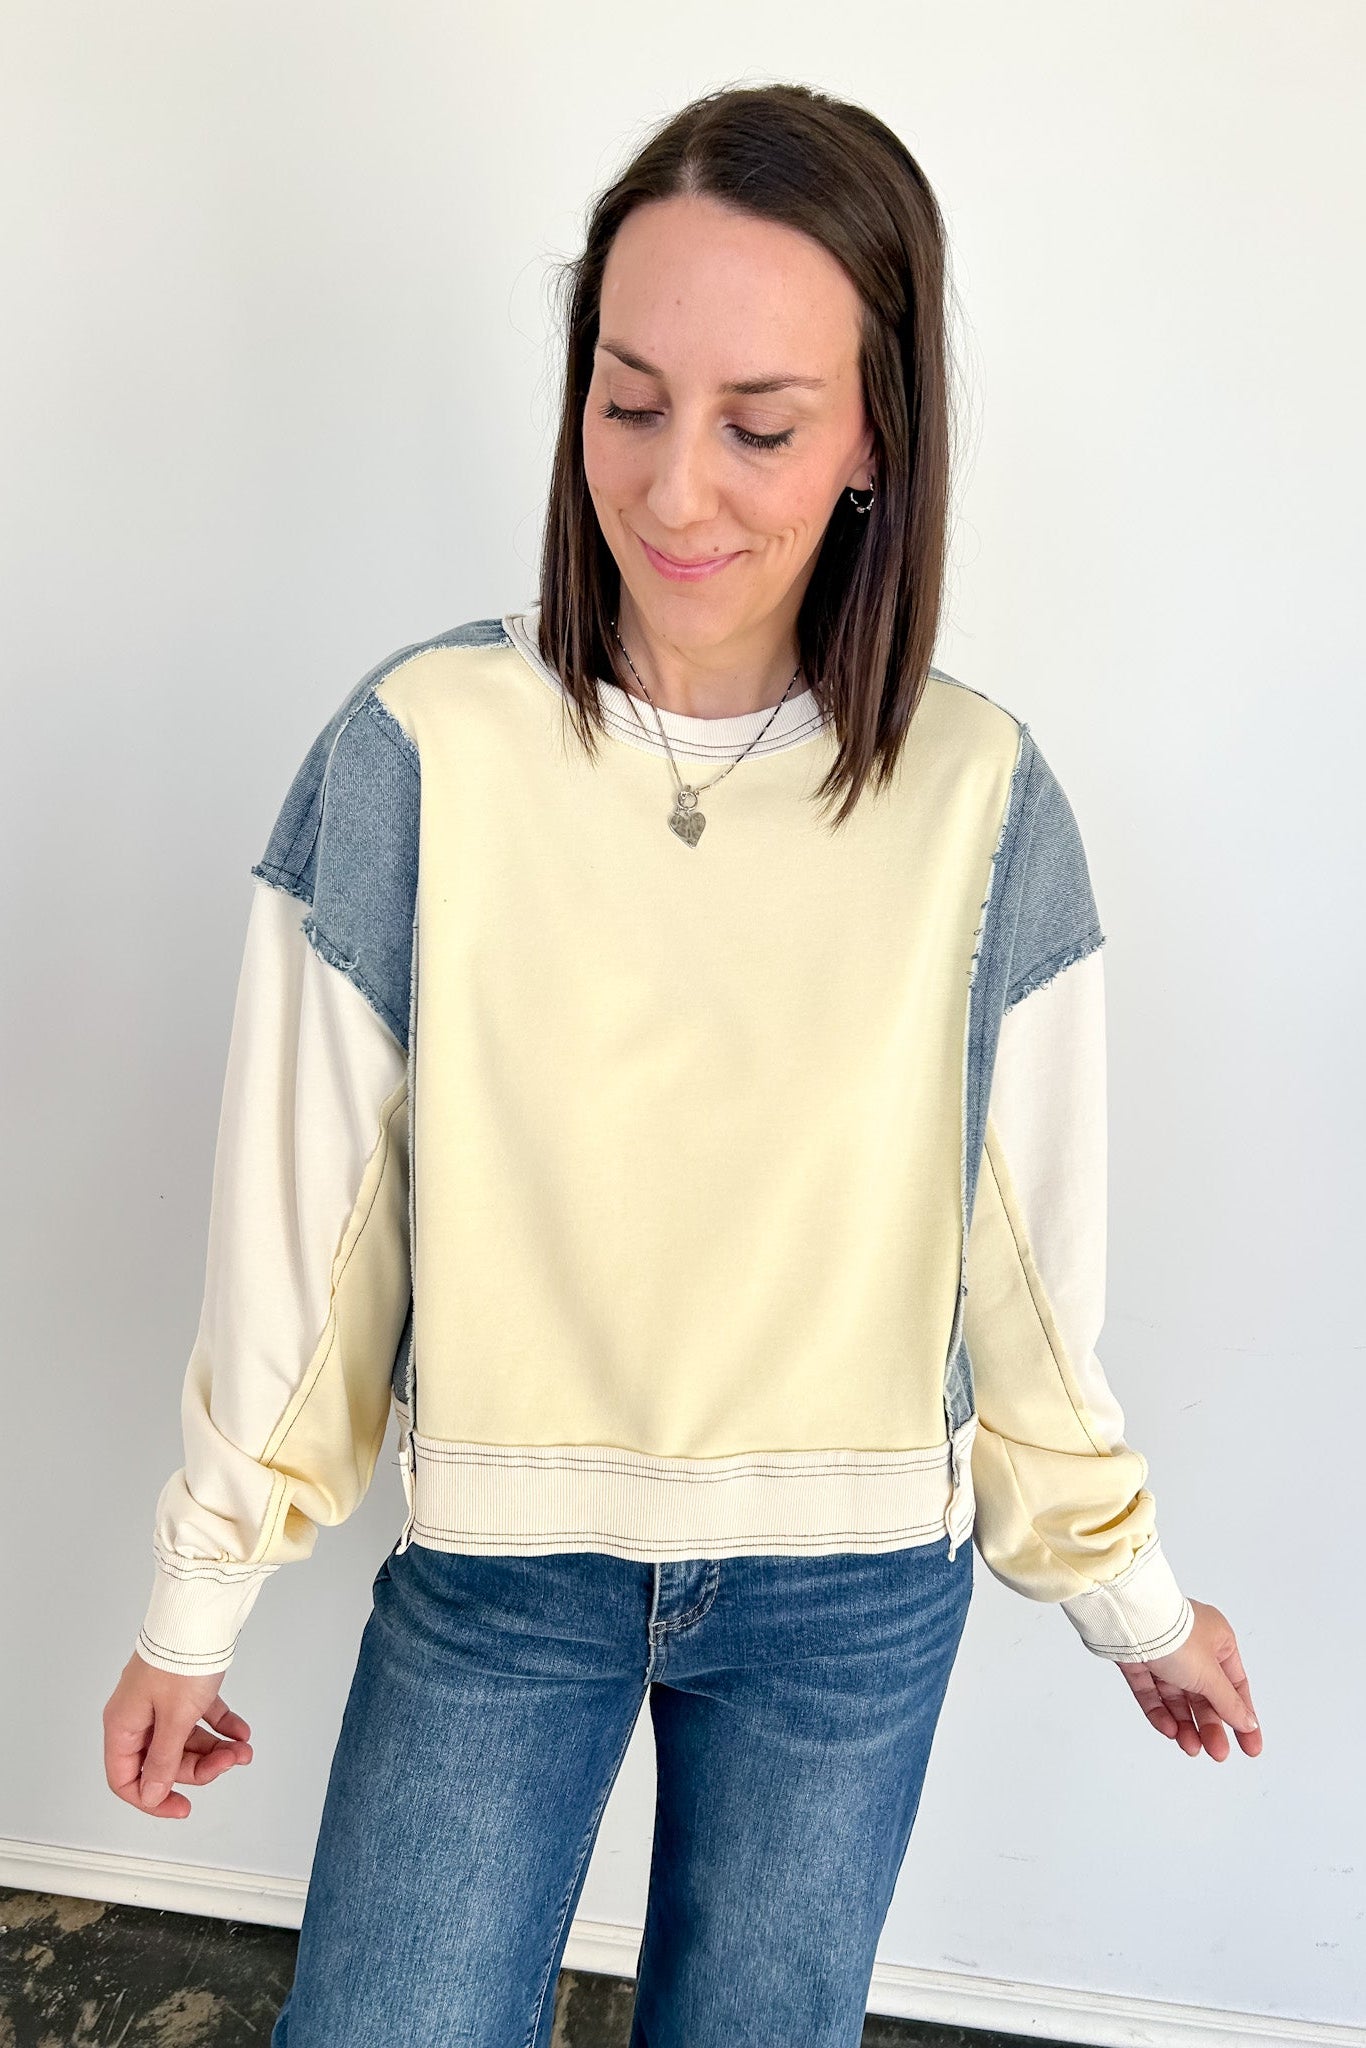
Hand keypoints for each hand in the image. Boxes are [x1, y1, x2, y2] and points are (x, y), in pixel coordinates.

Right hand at [103, 1650, 253, 1818]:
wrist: (201, 1615)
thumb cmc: (180, 1661)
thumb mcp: (174, 1719)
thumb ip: (163, 1761)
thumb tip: (150, 1794)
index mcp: (123, 1725)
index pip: (125, 1778)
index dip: (152, 1798)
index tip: (182, 1806)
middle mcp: (138, 1715)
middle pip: (164, 1761)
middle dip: (199, 1768)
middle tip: (228, 1762)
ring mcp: (161, 1701)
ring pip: (186, 1741)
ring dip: (215, 1749)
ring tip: (243, 1748)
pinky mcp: (184, 1689)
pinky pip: (200, 1718)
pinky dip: (221, 1727)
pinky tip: (241, 1732)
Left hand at [1115, 1599, 1260, 1760]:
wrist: (1131, 1622)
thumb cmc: (1178, 1638)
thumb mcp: (1210, 1675)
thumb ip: (1228, 1703)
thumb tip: (1248, 1723)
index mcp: (1218, 1640)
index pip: (1235, 1685)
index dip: (1242, 1717)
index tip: (1251, 1747)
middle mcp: (1192, 1646)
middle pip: (1205, 1695)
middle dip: (1210, 1725)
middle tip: (1217, 1754)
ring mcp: (1163, 1654)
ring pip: (1177, 1696)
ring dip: (1186, 1724)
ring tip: (1191, 1748)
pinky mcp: (1139, 1661)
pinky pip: (1152, 1692)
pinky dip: (1161, 1712)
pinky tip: (1170, 1731)